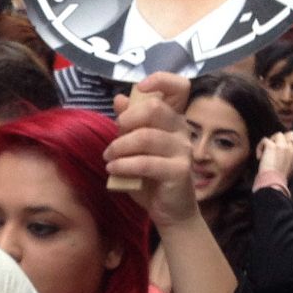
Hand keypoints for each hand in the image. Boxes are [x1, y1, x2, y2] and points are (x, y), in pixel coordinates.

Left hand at [109, 73, 200, 225]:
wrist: (170, 212)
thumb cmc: (151, 177)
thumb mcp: (135, 148)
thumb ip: (130, 124)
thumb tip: (120, 98)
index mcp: (173, 119)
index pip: (179, 86)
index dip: (160, 80)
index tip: (139, 89)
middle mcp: (181, 130)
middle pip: (155, 107)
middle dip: (127, 119)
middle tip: (114, 137)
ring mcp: (183, 150)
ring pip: (147, 136)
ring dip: (120, 146)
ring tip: (109, 157)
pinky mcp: (179, 171)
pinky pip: (147, 162)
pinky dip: (125, 165)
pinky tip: (113, 169)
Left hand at [255, 131, 292, 181]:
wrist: (272, 183)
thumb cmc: (279, 180)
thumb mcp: (291, 169)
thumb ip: (291, 159)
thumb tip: (284, 156)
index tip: (286, 148)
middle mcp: (291, 148)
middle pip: (291, 134)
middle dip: (283, 139)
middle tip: (275, 148)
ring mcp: (282, 146)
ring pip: (278, 134)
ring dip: (271, 141)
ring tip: (267, 152)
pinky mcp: (271, 146)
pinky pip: (265, 139)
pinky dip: (260, 147)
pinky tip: (259, 157)